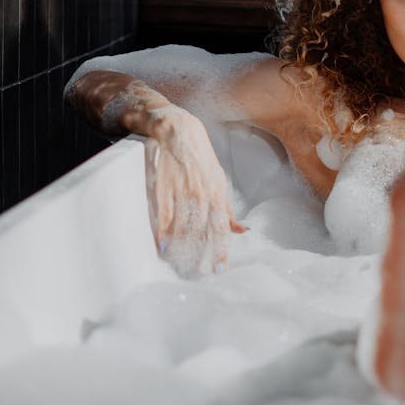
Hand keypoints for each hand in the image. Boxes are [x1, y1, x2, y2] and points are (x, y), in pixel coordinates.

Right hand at [142, 105, 245, 275]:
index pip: (222, 227)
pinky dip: (162, 233)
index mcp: (217, 193)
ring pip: (182, 225)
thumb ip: (228, 208)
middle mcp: (202, 193)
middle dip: (199, 254)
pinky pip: (163, 215)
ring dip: (180, 248)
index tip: (219, 269)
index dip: (221, 250)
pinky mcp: (163, 187)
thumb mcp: (219, 181)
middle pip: (201, 231)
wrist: (176, 131)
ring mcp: (181, 190)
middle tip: (195, 272)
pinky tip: (161, 248)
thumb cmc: (200, 159)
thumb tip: (243, 230)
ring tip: (178, 264)